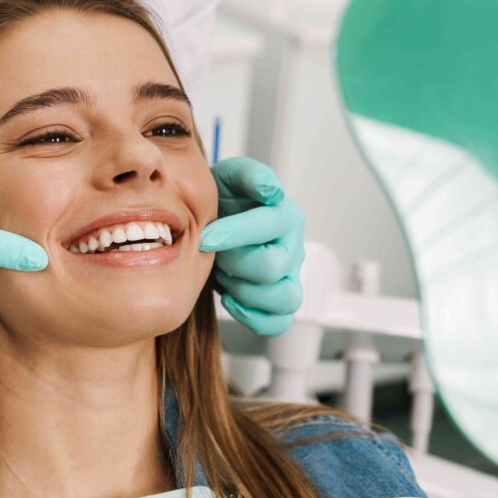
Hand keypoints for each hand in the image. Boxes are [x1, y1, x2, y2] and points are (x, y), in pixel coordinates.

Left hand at [200, 157, 304, 335]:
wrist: (214, 221)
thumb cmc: (223, 200)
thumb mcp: (230, 177)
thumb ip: (249, 175)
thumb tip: (270, 190)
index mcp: (285, 215)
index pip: (268, 227)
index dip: (233, 234)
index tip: (204, 237)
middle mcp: (292, 247)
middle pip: (272, 268)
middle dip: (234, 263)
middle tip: (215, 255)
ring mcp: (289, 277)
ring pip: (285, 299)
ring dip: (246, 292)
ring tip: (225, 277)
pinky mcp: (279, 299)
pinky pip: (279, 321)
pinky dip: (254, 317)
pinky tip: (230, 300)